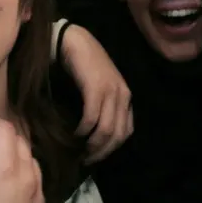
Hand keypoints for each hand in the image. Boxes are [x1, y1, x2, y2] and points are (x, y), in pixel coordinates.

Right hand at [0, 117, 45, 202]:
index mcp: (4, 167)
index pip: (6, 129)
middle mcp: (28, 176)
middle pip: (22, 142)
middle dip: (4, 136)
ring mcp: (39, 194)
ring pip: (32, 160)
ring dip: (16, 153)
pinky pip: (37, 181)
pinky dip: (25, 173)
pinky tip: (9, 186)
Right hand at [61, 24, 133, 163]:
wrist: (75, 42)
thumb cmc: (84, 66)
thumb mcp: (100, 88)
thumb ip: (104, 107)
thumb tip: (95, 135)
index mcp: (126, 97)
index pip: (126, 132)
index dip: (112, 149)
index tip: (96, 156)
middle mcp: (122, 96)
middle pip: (118, 136)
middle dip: (102, 152)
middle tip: (86, 160)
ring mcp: (111, 92)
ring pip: (106, 130)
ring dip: (92, 145)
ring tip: (80, 152)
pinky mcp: (96, 88)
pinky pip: (92, 118)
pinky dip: (83, 130)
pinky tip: (75, 134)